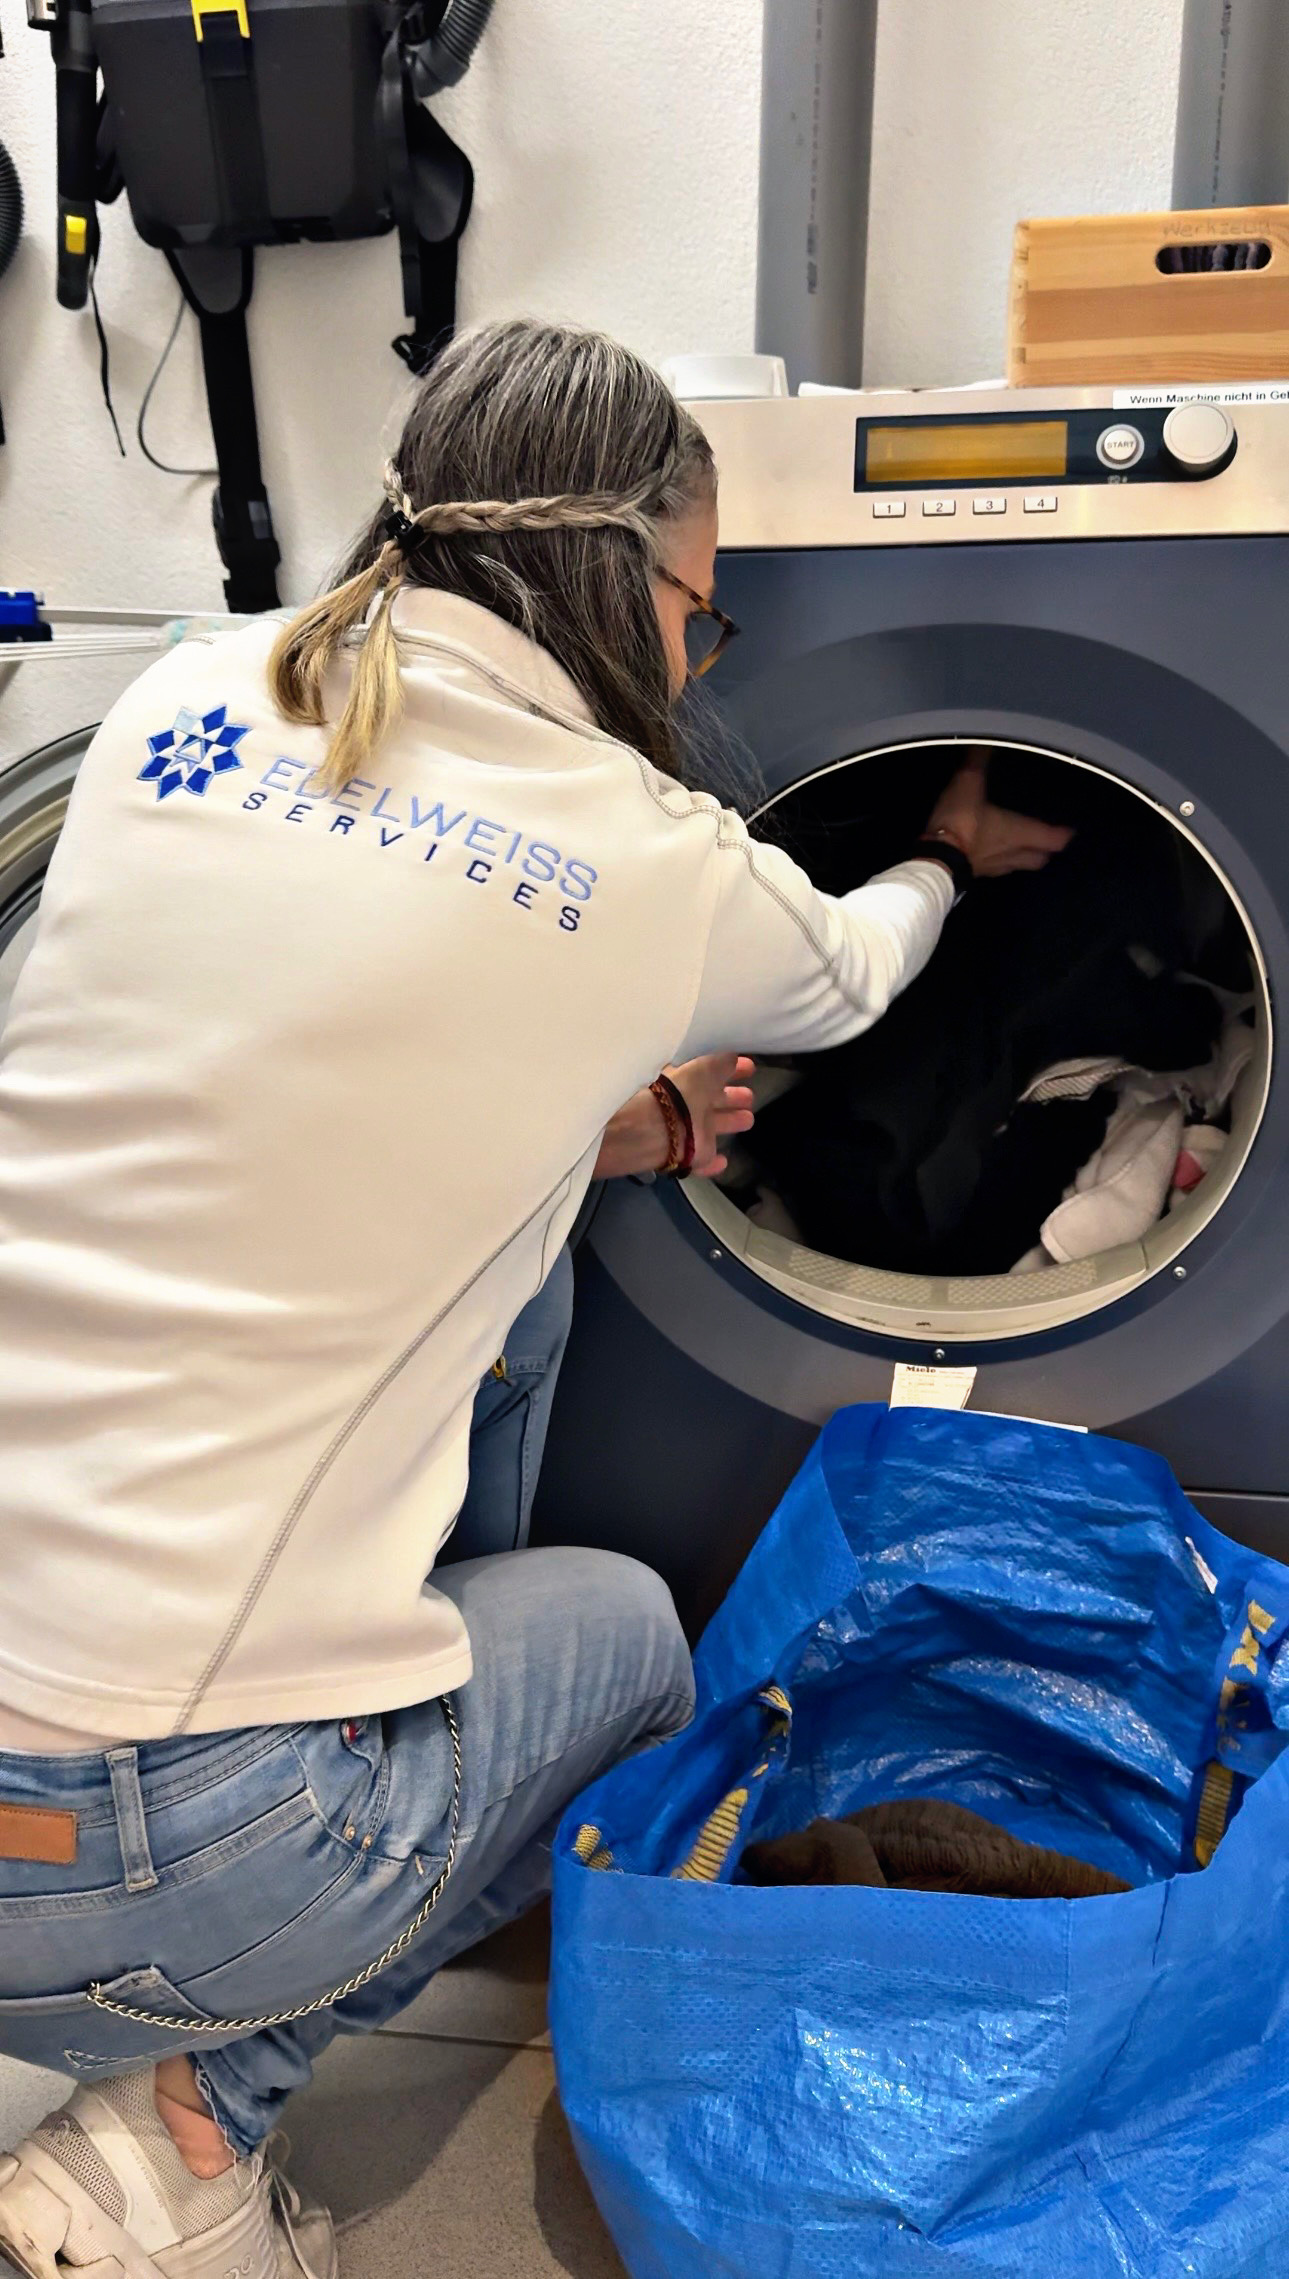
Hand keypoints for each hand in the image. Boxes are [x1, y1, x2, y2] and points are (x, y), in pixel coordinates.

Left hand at [593, 1053, 755, 1180]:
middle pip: (714, 1101)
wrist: (658, 1128)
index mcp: (689, 1081)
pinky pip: (705, 1161)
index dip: (731, 1070)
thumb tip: (733, 1057)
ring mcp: (690, 1134)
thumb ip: (721, 1062)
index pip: (712, 1074)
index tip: (749, 1067)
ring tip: (748, 1119)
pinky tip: (724, 1161)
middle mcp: (689, 1106)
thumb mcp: (705, 1067)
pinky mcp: (692, 1158)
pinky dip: (714, 1163)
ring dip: (730, 1122)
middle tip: (749, 1096)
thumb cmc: (682, 1092)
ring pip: (713, 1128)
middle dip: (733, 1097)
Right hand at [926, 755, 1073, 878]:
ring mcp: (994, 868)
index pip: (1054, 838)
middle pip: (1040, 858)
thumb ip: (978, 762)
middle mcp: (1013, 854)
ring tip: (1021, 845)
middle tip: (1047, 839)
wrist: (933, 860)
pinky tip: (991, 852)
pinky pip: (996, 869)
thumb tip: (985, 738)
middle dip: (1045, 849)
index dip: (1065, 834)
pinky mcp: (975, 875)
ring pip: (1019, 866)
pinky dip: (999, 861)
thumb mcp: (968, 785)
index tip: (1072, 830)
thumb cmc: (961, 823)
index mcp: (1020, 833)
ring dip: (1024, 857)